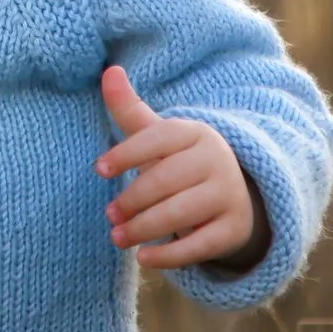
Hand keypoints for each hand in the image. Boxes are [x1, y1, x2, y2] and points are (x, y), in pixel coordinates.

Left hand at [95, 64, 255, 268]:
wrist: (232, 194)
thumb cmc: (180, 161)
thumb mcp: (158, 136)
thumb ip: (130, 109)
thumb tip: (109, 71)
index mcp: (195, 132)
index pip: (157, 139)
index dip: (126, 153)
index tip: (99, 169)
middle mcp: (216, 160)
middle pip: (166, 180)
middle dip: (132, 199)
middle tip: (109, 215)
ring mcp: (228, 194)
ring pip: (181, 212)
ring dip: (144, 228)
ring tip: (118, 237)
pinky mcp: (233, 228)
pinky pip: (200, 245)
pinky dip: (170, 255)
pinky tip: (144, 259)